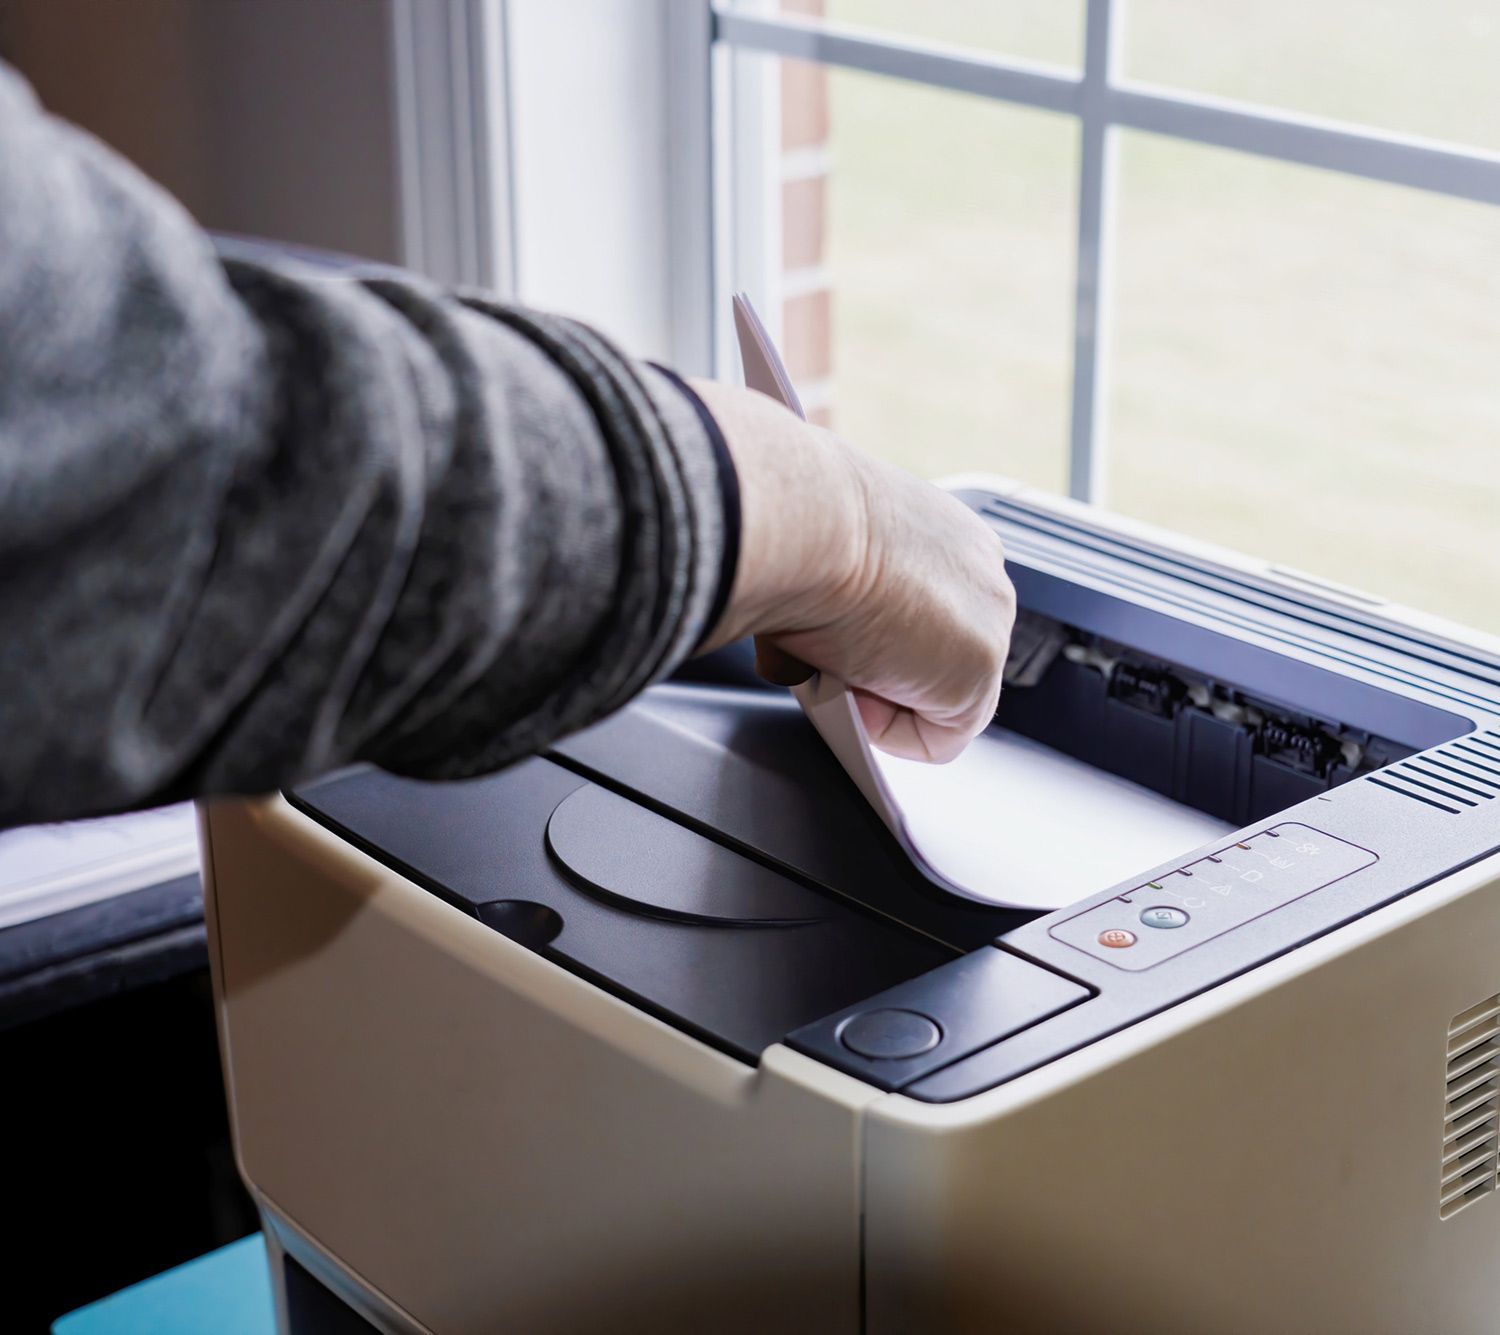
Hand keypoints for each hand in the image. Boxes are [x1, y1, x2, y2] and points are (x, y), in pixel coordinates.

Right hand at [692, 379, 1015, 762]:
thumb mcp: (822, 555)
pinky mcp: (978, 670)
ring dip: (881, 698)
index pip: (928, 608)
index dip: (879, 638)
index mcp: (944, 530)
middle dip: (881, 670)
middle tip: (827, 658)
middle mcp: (981, 568)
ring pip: (941, 697)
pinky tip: (853, 693)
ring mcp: (989, 620)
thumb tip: (809, 646)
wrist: (803, 522)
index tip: (835, 637)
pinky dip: (889, 733)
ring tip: (833, 670)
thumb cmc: (796, 523)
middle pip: (938, 653)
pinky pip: (939, 737)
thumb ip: (842, 597)